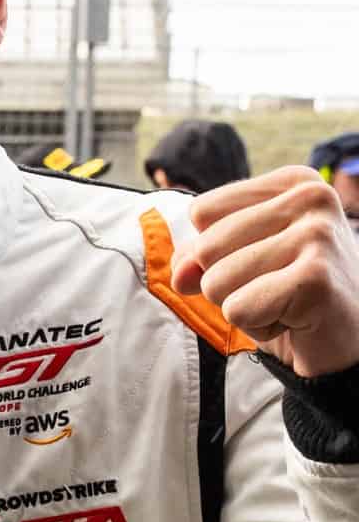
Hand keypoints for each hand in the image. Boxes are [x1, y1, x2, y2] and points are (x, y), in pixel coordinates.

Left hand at [172, 167, 358, 377]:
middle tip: (277, 290)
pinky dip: (258, 326)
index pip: (202, 212)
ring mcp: (317, 234)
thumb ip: (196, 256)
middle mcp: (311, 197)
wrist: (348, 339)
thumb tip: (179, 275)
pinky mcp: (316, 277)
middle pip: (205, 248)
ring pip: (216, 281)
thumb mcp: (236, 262)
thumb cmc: (288, 295)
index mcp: (293, 182)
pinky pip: (238, 309)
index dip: (215, 252)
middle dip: (227, 284)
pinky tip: (294, 321)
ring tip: (285, 304)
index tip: (266, 262)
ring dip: (242, 307)